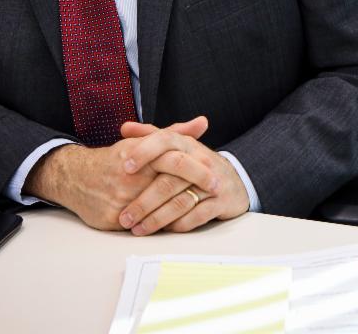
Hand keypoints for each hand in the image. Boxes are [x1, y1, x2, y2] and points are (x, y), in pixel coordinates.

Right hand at [22, 117, 210, 230]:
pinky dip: (160, 226)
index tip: (216, 177)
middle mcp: (130, 175)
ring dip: (181, 211)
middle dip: (195, 190)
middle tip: (217, 192)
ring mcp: (120, 197)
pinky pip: (142, 225)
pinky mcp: (111, 218)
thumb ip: (175, 133)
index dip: (198, 169)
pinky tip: (175, 224)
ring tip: (199, 210)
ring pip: (158, 209)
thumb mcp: (143, 142)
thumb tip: (203, 122)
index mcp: (139, 153)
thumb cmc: (116, 160)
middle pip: (169, 185)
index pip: (174, 160)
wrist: (75, 178)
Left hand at [116, 120, 250, 234]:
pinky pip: (197, 216)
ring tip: (138, 229)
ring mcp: (212, 183)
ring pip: (181, 202)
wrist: (233, 181)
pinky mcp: (221, 202)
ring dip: (157, 219)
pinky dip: (179, 225)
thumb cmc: (196, 164)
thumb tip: (125, 127)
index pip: (164, 141)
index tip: (125, 168)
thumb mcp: (177, 146)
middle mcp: (200, 161)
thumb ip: (150, 136)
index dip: (144, 152)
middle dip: (143, 202)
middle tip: (124, 217)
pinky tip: (164, 230)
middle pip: (168, 181)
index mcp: (186, 144)